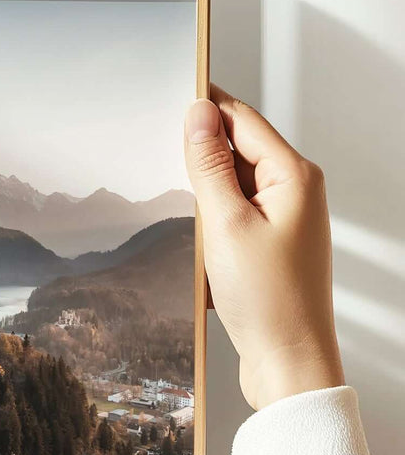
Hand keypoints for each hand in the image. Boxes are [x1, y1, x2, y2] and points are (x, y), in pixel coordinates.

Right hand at [184, 86, 343, 410]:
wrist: (288, 362)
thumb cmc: (267, 300)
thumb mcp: (226, 224)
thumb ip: (210, 165)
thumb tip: (198, 114)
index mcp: (294, 176)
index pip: (242, 120)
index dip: (205, 105)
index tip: (168, 92)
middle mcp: (296, 191)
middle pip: (239, 147)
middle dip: (200, 148)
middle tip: (159, 152)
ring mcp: (285, 217)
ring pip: (234, 180)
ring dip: (204, 186)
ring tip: (179, 203)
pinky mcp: (271, 242)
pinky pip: (235, 210)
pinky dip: (211, 214)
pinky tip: (194, 232)